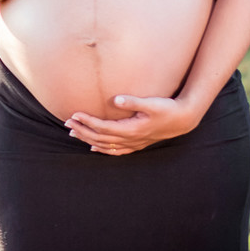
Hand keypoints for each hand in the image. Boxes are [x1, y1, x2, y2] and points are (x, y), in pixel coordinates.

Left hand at [63, 95, 198, 155]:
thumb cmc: (167, 109)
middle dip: (82, 131)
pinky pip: (115, 151)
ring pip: (105, 146)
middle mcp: (130, 139)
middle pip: (100, 138)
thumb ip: (133, 102)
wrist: (182, 120)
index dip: (87, 121)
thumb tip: (116, 99)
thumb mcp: (151, 103)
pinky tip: (93, 148)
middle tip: (66, 123)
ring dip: (88, 140)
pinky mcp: (136, 144)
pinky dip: (103, 150)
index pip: (103, 127)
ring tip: (73, 134)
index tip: (74, 115)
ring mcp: (133, 144)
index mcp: (132, 129)